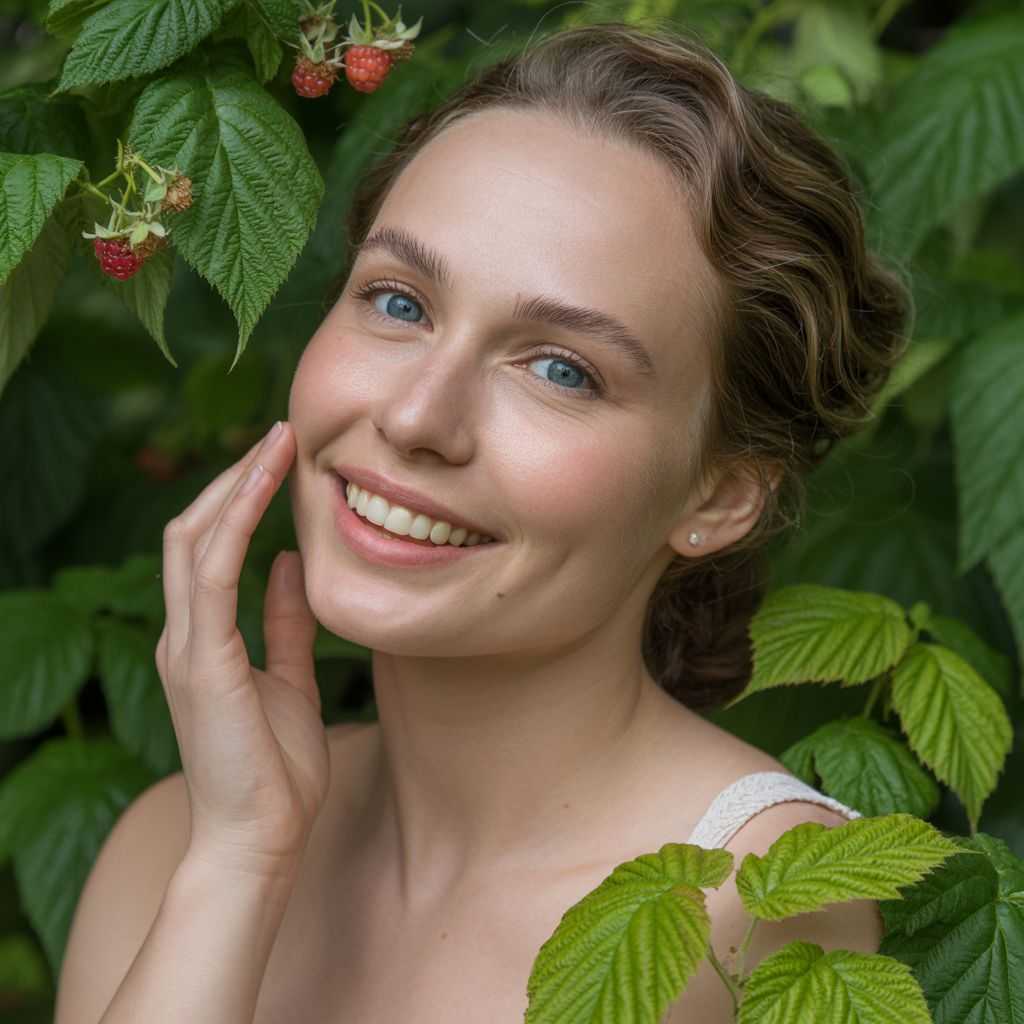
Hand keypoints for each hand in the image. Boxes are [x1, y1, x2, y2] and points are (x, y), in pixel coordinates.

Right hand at [156, 420, 328, 877]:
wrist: (261, 838)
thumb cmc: (275, 769)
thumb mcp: (288, 677)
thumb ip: (285, 622)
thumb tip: (293, 565)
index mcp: (202, 639)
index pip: (207, 548)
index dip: (238, 499)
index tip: (279, 460)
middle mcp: (183, 634)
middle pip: (194, 530)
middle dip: (235, 478)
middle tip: (280, 434)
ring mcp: (187, 645)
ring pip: (196, 539)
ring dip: (236, 485)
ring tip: (277, 441)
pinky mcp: (203, 658)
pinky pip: (214, 572)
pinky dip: (237, 521)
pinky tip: (266, 484)